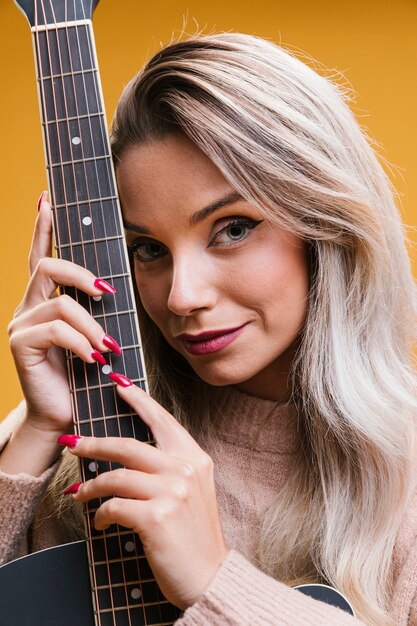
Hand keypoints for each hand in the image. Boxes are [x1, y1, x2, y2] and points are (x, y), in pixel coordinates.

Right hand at [8, 193, 116, 436]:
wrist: (67, 413)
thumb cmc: (84, 373)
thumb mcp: (93, 334)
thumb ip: (93, 310)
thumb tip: (109, 288)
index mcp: (44, 300)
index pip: (42, 256)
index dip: (43, 226)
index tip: (47, 198)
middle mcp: (27, 306)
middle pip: (48, 266)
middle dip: (82, 275)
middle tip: (108, 293)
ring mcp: (20, 324)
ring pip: (60, 303)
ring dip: (92, 326)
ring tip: (108, 349)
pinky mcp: (20, 344)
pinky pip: (56, 329)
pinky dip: (82, 343)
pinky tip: (94, 359)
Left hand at [64, 381, 228, 610]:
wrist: (209, 576)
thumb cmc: (194, 535)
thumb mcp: (191, 491)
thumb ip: (169, 468)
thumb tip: (126, 456)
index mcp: (194, 459)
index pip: (162, 420)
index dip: (139, 400)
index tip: (119, 384)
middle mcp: (185, 470)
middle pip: (128, 445)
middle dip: (94, 444)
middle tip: (72, 444)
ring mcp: (172, 492)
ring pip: (115, 477)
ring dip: (91, 487)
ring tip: (80, 494)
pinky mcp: (157, 516)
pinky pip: (114, 506)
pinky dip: (100, 515)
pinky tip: (100, 522)